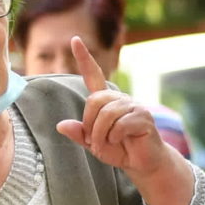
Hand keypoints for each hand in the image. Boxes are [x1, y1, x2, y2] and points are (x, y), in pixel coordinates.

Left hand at [55, 38, 181, 191]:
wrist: (143, 164)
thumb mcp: (94, 144)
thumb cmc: (120, 151)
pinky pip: (121, 124)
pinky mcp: (144, 117)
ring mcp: (134, 106)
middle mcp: (120, 99)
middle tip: (94, 141)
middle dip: (90, 124)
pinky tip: (120, 142)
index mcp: (107, 102)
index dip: (84, 58)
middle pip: (95, 100)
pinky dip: (115, 137)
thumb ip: (80, 134)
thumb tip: (60, 125)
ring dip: (101, 134)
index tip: (74, 39)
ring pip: (106, 114)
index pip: (94, 75)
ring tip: (107, 144)